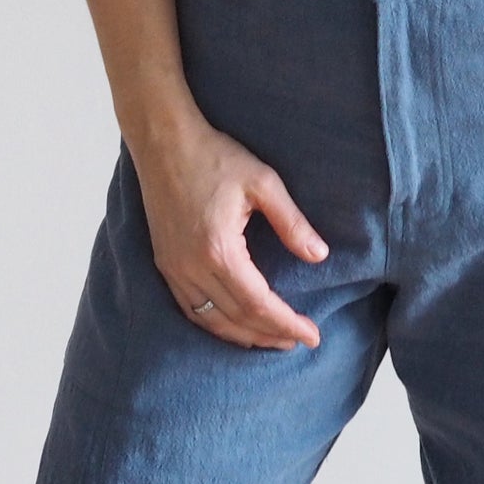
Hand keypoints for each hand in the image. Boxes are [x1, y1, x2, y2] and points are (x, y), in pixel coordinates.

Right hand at [127, 114, 329, 351]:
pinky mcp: (165, 265)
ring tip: (272, 339)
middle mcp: (192, 268)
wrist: (165, 143)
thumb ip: (292, 222)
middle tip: (299, 340)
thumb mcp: (263, 182)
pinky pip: (190, 310)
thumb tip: (319, 255)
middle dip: (270, 334)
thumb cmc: (215, 157)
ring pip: (211, 321)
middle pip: (236, 319)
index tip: (312, 335)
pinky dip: (215, 324)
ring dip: (243, 336)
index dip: (286, 323)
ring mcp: (174, 269)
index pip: (258, 303)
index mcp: (219, 249)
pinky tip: (233, 325)